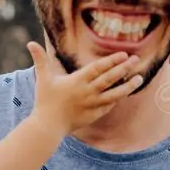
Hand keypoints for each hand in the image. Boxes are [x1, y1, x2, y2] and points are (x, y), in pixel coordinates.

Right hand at [27, 42, 141, 135]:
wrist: (48, 126)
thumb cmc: (45, 101)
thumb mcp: (43, 78)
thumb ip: (40, 60)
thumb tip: (30, 43)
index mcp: (77, 81)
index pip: (99, 68)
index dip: (112, 60)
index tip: (124, 54)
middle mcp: (88, 92)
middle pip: (110, 78)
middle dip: (124, 68)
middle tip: (136, 60)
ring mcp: (93, 104)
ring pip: (115, 94)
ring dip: (128, 86)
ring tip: (139, 79)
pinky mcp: (94, 115)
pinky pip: (109, 106)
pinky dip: (117, 99)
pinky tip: (124, 93)